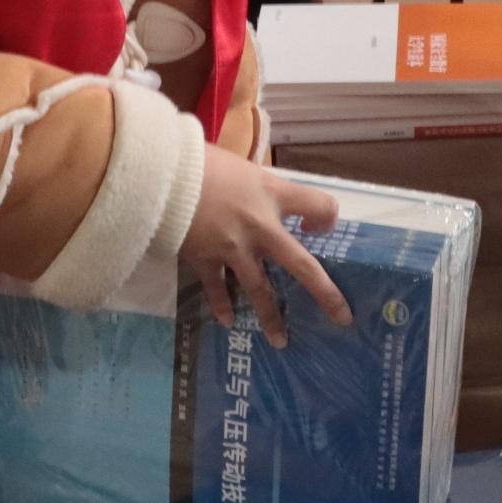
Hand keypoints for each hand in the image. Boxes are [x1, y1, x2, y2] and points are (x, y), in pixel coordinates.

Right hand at [183, 145, 351, 347]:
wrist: (160, 174)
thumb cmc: (200, 160)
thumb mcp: (240, 165)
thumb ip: (255, 185)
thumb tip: (257, 192)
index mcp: (273, 194)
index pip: (321, 206)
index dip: (326, 218)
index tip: (318, 225)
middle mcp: (261, 226)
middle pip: (303, 266)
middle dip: (325, 294)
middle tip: (341, 317)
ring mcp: (234, 248)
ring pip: (260, 291)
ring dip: (271, 318)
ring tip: (281, 341)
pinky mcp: (205, 260)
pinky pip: (218, 289)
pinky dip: (222, 306)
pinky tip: (227, 321)